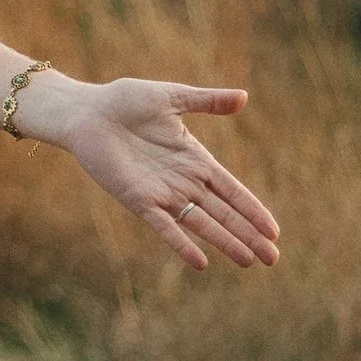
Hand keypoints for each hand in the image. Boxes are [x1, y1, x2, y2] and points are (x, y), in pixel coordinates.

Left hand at [35, 76, 280, 273]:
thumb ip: (207, 101)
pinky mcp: (138, 200)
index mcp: (195, 159)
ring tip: (249, 261)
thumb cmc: (125, 101)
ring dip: (225, 242)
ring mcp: (162, 193)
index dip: (253, 209)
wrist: (87, 112)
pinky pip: (164, 227)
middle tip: (272, 258)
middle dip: (249, 234)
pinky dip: (181, 244)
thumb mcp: (173, 98)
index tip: (274, 230)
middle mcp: (183, 181)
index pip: (232, 190)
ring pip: (201, 224)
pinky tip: (200, 263)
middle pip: (224, 213)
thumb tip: (244, 97)